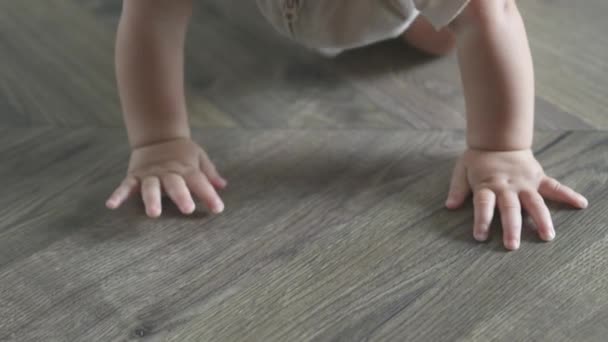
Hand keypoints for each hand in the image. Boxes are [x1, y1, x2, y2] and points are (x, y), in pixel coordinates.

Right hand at [106, 138, 226, 216]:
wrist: (158, 136)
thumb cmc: (182, 152)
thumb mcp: (199, 157)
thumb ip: (210, 173)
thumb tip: (223, 185)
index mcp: (186, 169)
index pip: (200, 182)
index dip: (209, 195)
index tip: (218, 208)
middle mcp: (169, 172)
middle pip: (175, 184)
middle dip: (181, 196)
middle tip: (188, 209)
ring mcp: (150, 174)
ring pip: (151, 187)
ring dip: (152, 199)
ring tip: (154, 214)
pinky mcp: (135, 176)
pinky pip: (126, 186)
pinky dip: (118, 195)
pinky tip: (112, 205)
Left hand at [445, 149, 587, 249]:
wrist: (498, 138)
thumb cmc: (478, 159)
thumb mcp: (462, 170)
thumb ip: (457, 189)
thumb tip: (450, 206)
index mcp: (487, 185)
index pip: (483, 205)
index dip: (481, 220)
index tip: (481, 237)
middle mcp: (507, 186)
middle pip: (509, 208)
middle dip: (511, 227)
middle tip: (512, 245)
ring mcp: (524, 183)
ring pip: (534, 203)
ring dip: (541, 219)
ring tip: (547, 236)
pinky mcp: (537, 178)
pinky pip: (555, 187)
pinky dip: (568, 195)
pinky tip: (581, 204)